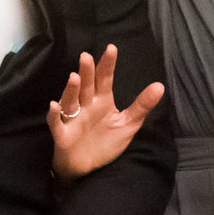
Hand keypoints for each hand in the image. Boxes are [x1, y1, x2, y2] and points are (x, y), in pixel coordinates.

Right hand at [48, 45, 166, 179]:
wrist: (86, 167)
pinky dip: (53, 115)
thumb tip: (160, 86)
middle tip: (86, 56)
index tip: (112, 48)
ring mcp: (73, 118)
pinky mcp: (62, 133)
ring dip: (71, 89)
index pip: (105, 79)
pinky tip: (53, 105)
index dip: (107, 65)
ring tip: (75, 77)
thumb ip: (141, 106)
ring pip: (71, 101)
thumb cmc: (105, 142)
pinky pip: (56, 122)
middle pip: (87, 86)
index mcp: (102, 101)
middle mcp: (86, 106)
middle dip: (87, 72)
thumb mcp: (127, 124)